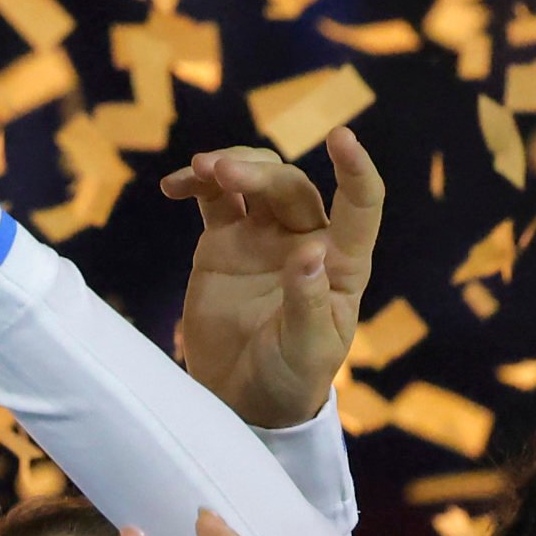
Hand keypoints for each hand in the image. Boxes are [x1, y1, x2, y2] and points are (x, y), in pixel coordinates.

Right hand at [167, 128, 381, 430]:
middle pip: (289, 186)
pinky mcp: (224, 243)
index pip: (360, 205)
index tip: (340, 137)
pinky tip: (175, 186)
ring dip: (229, 166)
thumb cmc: (289, 380)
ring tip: (199, 171)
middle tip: (219, 174)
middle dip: (256, 173)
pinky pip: (214, 200)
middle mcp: (307, 240)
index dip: (355, 170)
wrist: (241, 399)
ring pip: (255, 180)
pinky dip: (197, 184)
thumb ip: (308, 303)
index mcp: (342, 265)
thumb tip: (309, 252)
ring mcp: (263, 238)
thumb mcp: (306, 351)